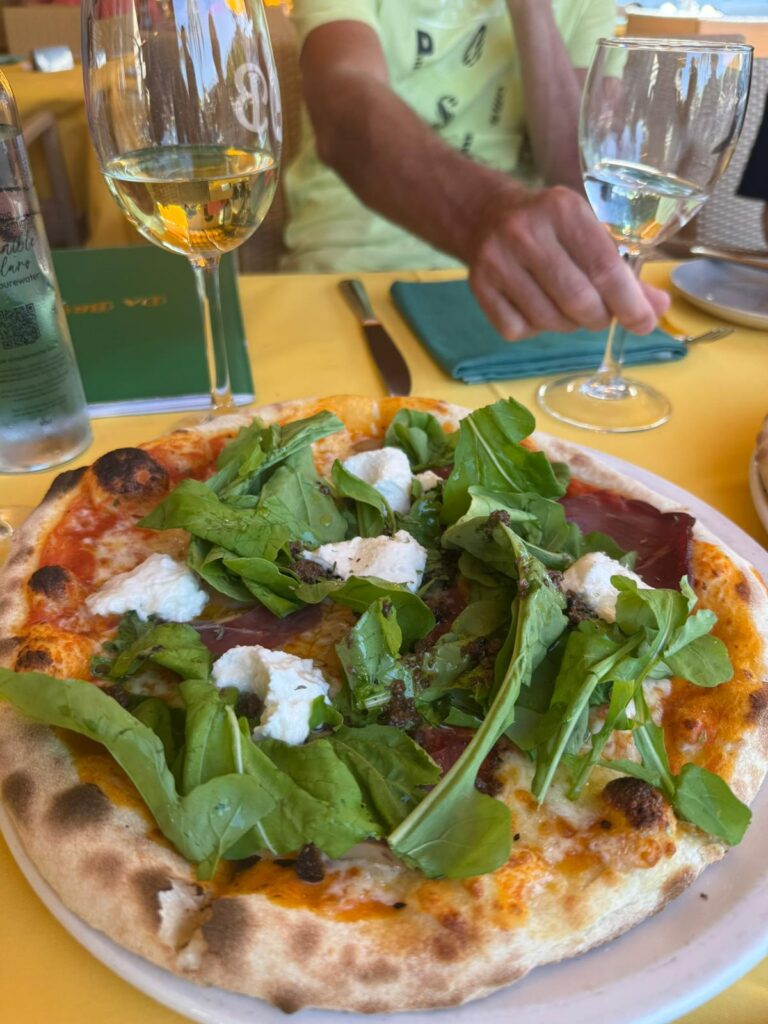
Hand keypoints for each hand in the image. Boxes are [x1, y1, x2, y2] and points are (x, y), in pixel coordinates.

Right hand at [466, 185, 669, 340]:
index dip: (629, 304)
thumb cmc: (549, 227)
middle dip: (599, 318)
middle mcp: (526, 233)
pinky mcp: (478, 287)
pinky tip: (535, 307)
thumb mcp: (587, 231)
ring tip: (567, 308)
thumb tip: (657, 310)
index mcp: (563, 210)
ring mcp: (497, 261)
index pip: (604, 268)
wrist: (484, 215)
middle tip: (601, 315)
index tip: (644, 323)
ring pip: (548, 320)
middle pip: (578, 300)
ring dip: (567, 325)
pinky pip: (517, 330)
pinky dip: (534, 329)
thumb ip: (623, 272)